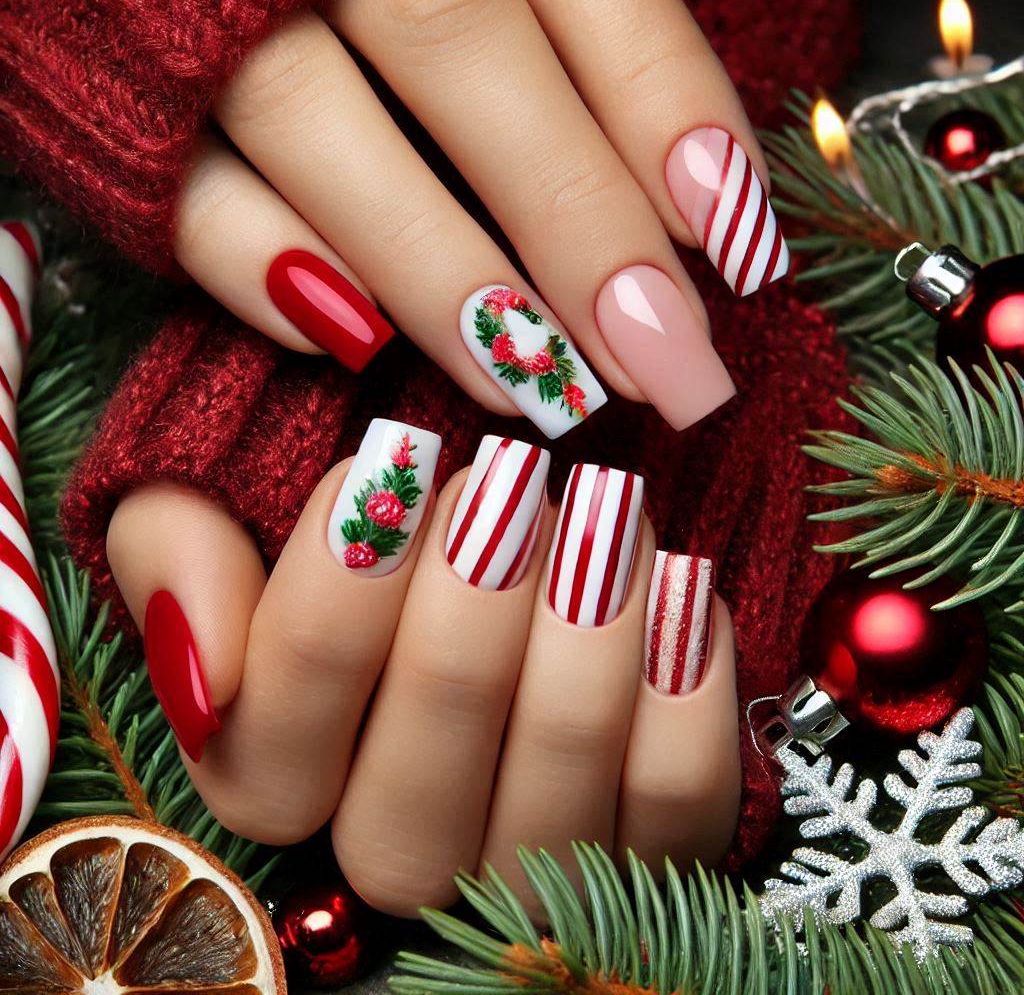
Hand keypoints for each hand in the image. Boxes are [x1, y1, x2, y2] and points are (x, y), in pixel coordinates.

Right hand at [106, 422, 740, 914]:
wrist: (487, 570)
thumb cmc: (361, 542)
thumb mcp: (222, 519)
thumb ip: (175, 565)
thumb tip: (200, 665)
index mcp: (280, 784)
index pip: (282, 723)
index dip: (337, 587)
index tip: (396, 461)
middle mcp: (400, 852)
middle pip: (434, 740)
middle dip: (477, 588)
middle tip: (512, 474)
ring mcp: (526, 866)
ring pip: (562, 764)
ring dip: (588, 616)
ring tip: (606, 509)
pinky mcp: (644, 854)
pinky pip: (676, 791)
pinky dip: (684, 679)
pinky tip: (677, 585)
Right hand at [176, 0, 785, 437]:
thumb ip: (586, 37)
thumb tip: (696, 200)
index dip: (666, 108)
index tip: (736, 247)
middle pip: (456, 44)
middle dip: (574, 221)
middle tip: (667, 366)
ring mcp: (205, 3)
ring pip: (319, 121)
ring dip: (441, 273)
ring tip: (540, 391)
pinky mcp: (115, 96)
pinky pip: (183, 190)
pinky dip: (265, 272)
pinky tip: (354, 344)